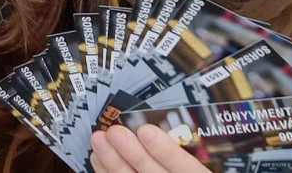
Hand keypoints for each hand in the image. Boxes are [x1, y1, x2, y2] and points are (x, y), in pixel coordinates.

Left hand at [90, 125, 210, 172]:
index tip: (147, 131)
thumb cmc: (179, 166)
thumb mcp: (193, 159)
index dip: (166, 151)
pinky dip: (106, 171)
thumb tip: (154, 124)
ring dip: (113, 161)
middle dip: (133, 153)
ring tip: (100, 140)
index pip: (186, 167)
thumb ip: (180, 145)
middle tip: (115, 132)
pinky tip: (98, 157)